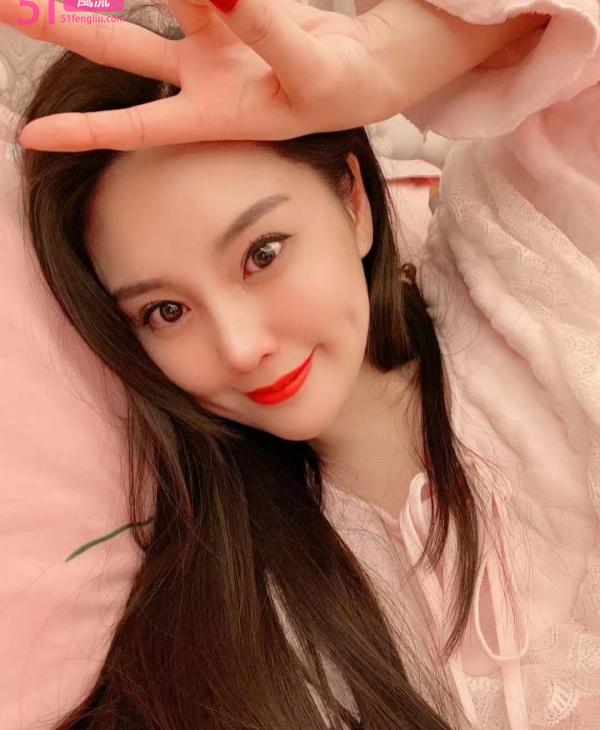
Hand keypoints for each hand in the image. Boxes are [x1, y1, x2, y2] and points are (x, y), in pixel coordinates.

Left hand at [11, 0, 407, 151]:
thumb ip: (269, 33)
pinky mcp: (230, 8)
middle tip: (4, 4)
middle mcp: (200, 77)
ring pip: (149, 3)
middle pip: (119, 49)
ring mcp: (211, 41)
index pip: (138, 126)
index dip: (86, 132)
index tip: (28, 137)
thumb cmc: (342, 89)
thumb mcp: (310, 74)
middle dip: (63, 27)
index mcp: (214, 115)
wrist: (364, 67)